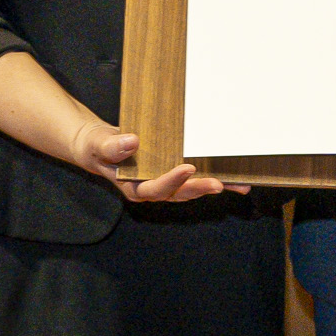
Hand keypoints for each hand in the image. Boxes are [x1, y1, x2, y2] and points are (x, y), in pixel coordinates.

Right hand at [67, 119, 235, 205]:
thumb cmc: (98, 146)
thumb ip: (111, 147)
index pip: (154, 188)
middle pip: (178, 193)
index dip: (171, 181)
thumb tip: (131, 142)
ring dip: (213, 187)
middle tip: (218, 184)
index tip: (186, 168)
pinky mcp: (175, 174)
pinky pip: (196, 178)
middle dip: (198, 188)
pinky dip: (215, 179)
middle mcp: (153, 188)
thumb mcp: (99, 144)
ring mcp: (166, 182)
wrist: (101, 145)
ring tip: (237, 185)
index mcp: (134, 187)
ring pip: (191, 189)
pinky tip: (237, 181)